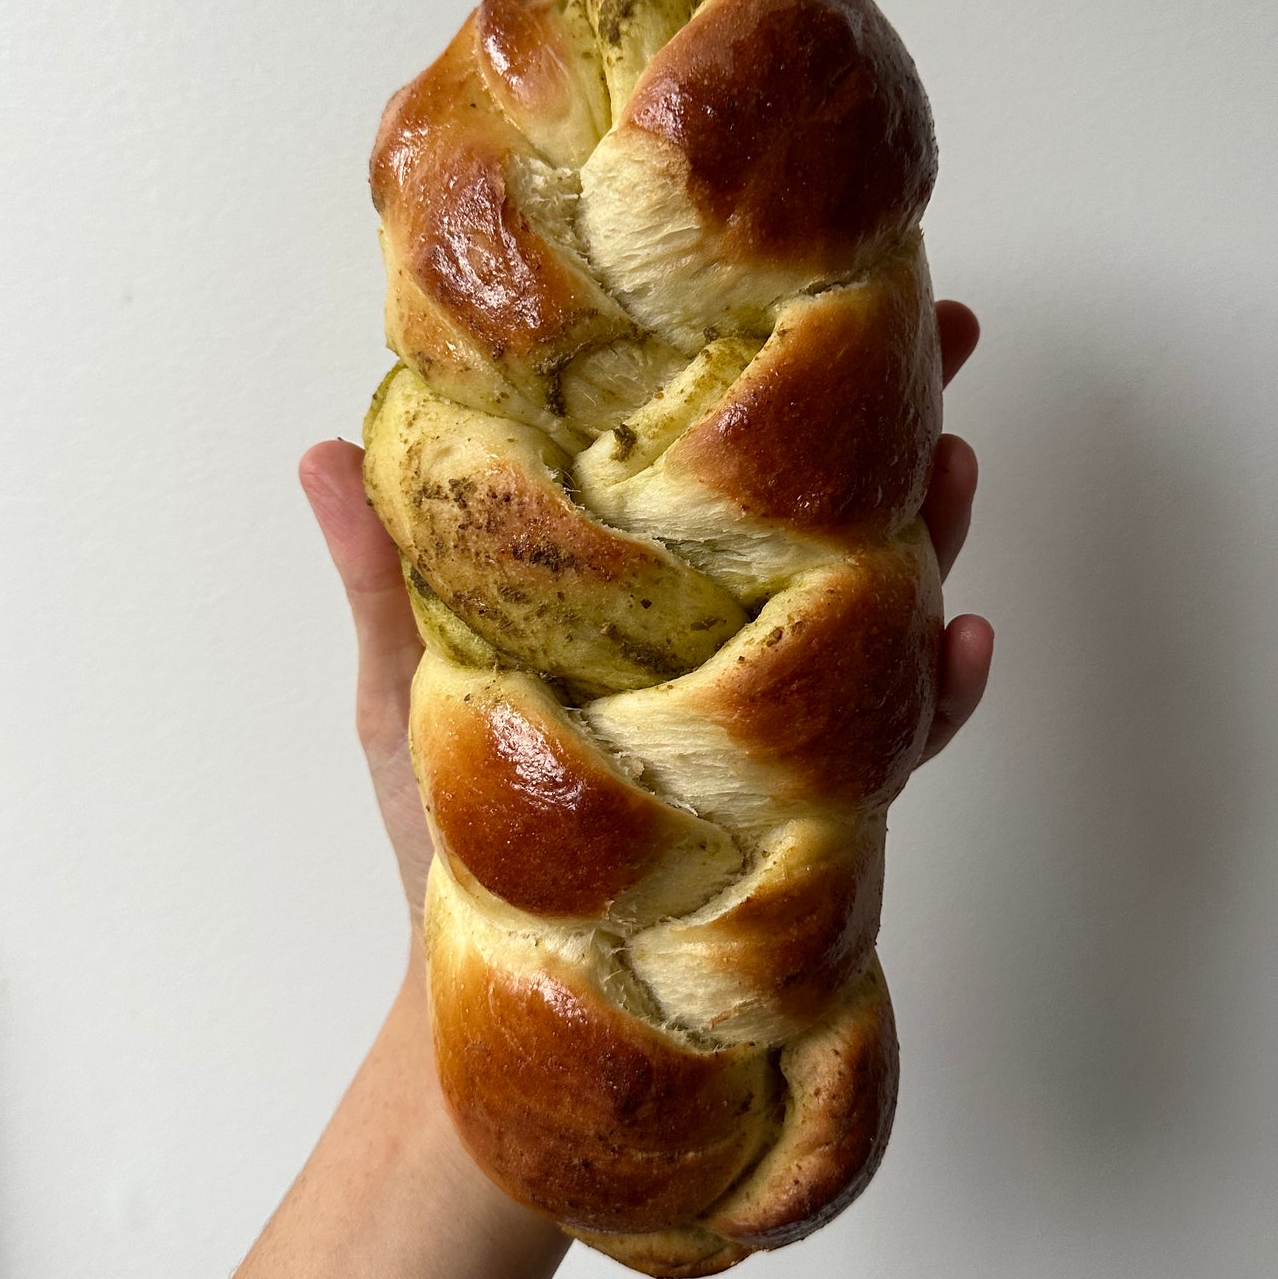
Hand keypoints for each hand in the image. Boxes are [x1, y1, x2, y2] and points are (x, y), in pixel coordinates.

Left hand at [298, 306, 991, 925]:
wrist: (492, 997)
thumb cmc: (451, 839)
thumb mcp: (405, 688)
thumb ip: (383, 576)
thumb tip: (319, 448)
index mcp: (644, 602)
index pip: (718, 471)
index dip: (764, 379)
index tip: (800, 281)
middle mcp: (722, 651)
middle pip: (829, 517)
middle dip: (889, 421)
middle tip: (940, 335)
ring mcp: (771, 729)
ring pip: (879, 613)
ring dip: (935, 533)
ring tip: (955, 464)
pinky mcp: (806, 816)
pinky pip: (890, 750)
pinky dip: (939, 693)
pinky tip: (958, 638)